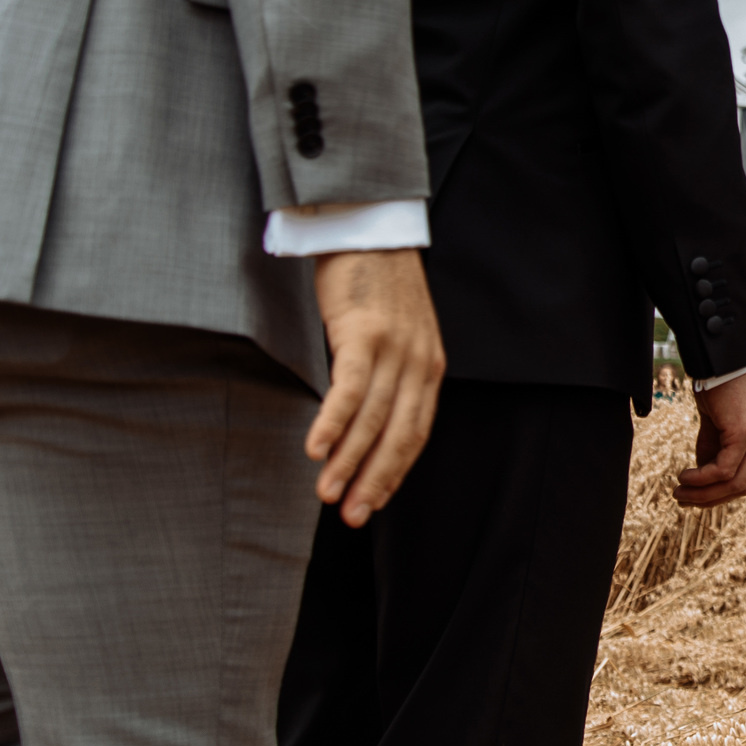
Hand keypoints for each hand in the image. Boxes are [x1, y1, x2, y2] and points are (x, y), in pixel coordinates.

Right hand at [308, 249, 445, 526]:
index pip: (416, 434)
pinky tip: (316, 451)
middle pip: (398, 435)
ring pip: (372, 419)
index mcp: (430, 368)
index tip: (371, 505)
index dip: (394, 474)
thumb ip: (392, 375)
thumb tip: (370, 421)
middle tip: (350, 517)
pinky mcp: (364, 332)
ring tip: (325, 494)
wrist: (371, 227)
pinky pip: (349, 388)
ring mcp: (393, 348)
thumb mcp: (398, 334)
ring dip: (348, 462)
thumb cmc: (377, 284)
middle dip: (373, 481)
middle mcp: (418, 363)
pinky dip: (333, 423)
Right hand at [677, 366, 745, 506]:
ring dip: (704, 493)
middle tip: (684, 499)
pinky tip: (684, 476)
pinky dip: (702, 478)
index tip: (697, 494)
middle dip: (712, 498)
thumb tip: (702, 472)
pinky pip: (724, 469)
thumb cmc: (720, 376)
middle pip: (744, 486)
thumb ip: (714, 444)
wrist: (724, 350)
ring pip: (735, 482)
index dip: (723, 491)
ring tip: (679, 492)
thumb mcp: (718, 417)